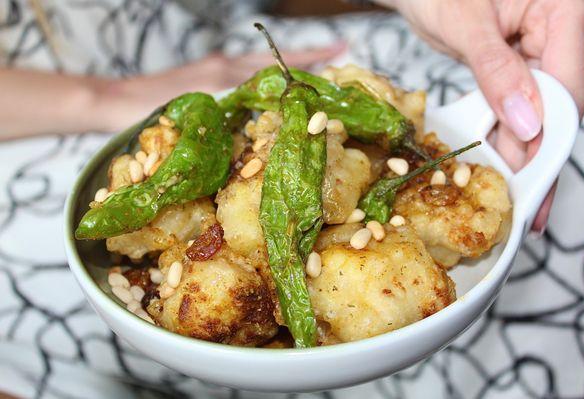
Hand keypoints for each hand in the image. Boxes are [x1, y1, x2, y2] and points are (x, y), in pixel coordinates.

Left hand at [96, 43, 345, 132]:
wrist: (112, 104)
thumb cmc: (147, 112)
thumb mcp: (193, 116)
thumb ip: (226, 114)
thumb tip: (262, 124)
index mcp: (226, 75)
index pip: (279, 67)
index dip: (310, 63)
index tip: (340, 56)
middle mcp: (225, 69)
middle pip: (276, 62)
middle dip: (308, 59)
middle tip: (339, 56)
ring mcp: (215, 71)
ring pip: (262, 68)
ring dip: (288, 68)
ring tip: (316, 70)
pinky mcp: (205, 78)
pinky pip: (244, 76)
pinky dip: (264, 78)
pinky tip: (271, 90)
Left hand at [389, 0, 583, 231]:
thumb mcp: (466, 24)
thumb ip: (495, 70)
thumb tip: (526, 122)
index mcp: (565, 9)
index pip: (566, 85)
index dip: (547, 134)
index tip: (534, 176)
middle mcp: (562, 29)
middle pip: (557, 104)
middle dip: (538, 154)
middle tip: (530, 203)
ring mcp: (544, 46)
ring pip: (539, 109)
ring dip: (522, 149)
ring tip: (514, 193)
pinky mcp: (521, 60)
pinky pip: (519, 101)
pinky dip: (507, 130)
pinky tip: (500, 161)